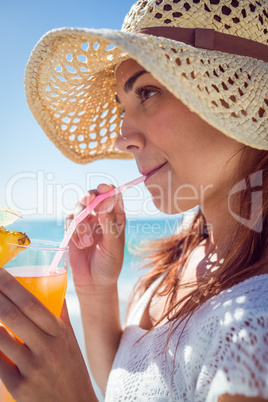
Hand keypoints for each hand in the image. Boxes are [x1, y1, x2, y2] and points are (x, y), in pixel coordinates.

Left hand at [0, 268, 95, 401]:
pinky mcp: (20, 388)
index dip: (12, 286)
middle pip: (15, 316)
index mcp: (60, 332)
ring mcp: (33, 369)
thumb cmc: (71, 370)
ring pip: (2, 339)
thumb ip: (59, 314)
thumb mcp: (70, 340)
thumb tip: (51, 288)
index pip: (32, 303)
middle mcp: (48, 348)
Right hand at [66, 184, 125, 292]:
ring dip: (81, 223)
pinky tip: (81, 245)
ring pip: (78, 206)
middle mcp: (100, 215)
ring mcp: (86, 221)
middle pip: (93, 195)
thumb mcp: (113, 244)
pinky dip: (74, 232)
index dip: (107, 189)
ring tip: (88, 243)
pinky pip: (69, 221)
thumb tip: (108, 199)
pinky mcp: (73, 229)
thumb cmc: (110, 263)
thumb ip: (109, 222)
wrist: (94, 282)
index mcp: (116, 215)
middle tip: (88, 200)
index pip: (112, 195)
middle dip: (89, 196)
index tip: (104, 189)